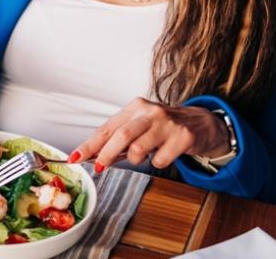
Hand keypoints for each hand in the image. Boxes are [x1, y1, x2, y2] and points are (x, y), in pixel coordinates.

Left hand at [71, 97, 230, 170]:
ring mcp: (168, 123)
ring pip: (139, 149)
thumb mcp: (140, 126)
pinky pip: (160, 160)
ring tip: (146, 154)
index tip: (75, 157)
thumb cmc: (164, 126)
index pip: (107, 127)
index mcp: (135, 107)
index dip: (89, 144)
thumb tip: (93, 156)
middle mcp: (150, 112)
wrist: (200, 124)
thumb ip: (118, 139)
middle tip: (100, 167)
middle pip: (121, 136)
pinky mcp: (183, 137)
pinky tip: (165, 153)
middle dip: (106, 155)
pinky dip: (158, 163)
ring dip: (136, 159)